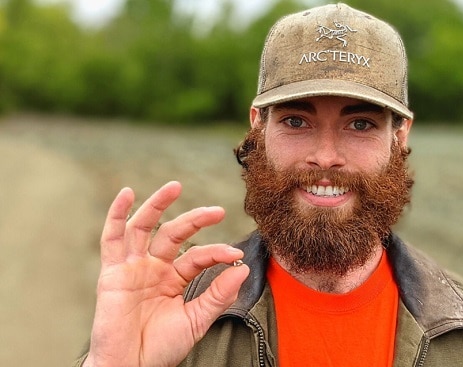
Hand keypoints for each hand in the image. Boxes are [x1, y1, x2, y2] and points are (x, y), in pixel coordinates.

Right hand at [84, 181, 249, 366]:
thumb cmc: (161, 348)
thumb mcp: (197, 320)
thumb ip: (219, 294)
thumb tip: (243, 268)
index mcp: (174, 279)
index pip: (198, 255)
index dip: (216, 252)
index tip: (235, 252)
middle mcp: (153, 268)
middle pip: (174, 234)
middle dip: (194, 220)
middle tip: (218, 210)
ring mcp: (132, 268)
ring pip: (144, 228)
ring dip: (158, 205)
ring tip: (175, 186)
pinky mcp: (113, 273)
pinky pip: (112, 239)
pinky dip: (116, 215)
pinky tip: (127, 194)